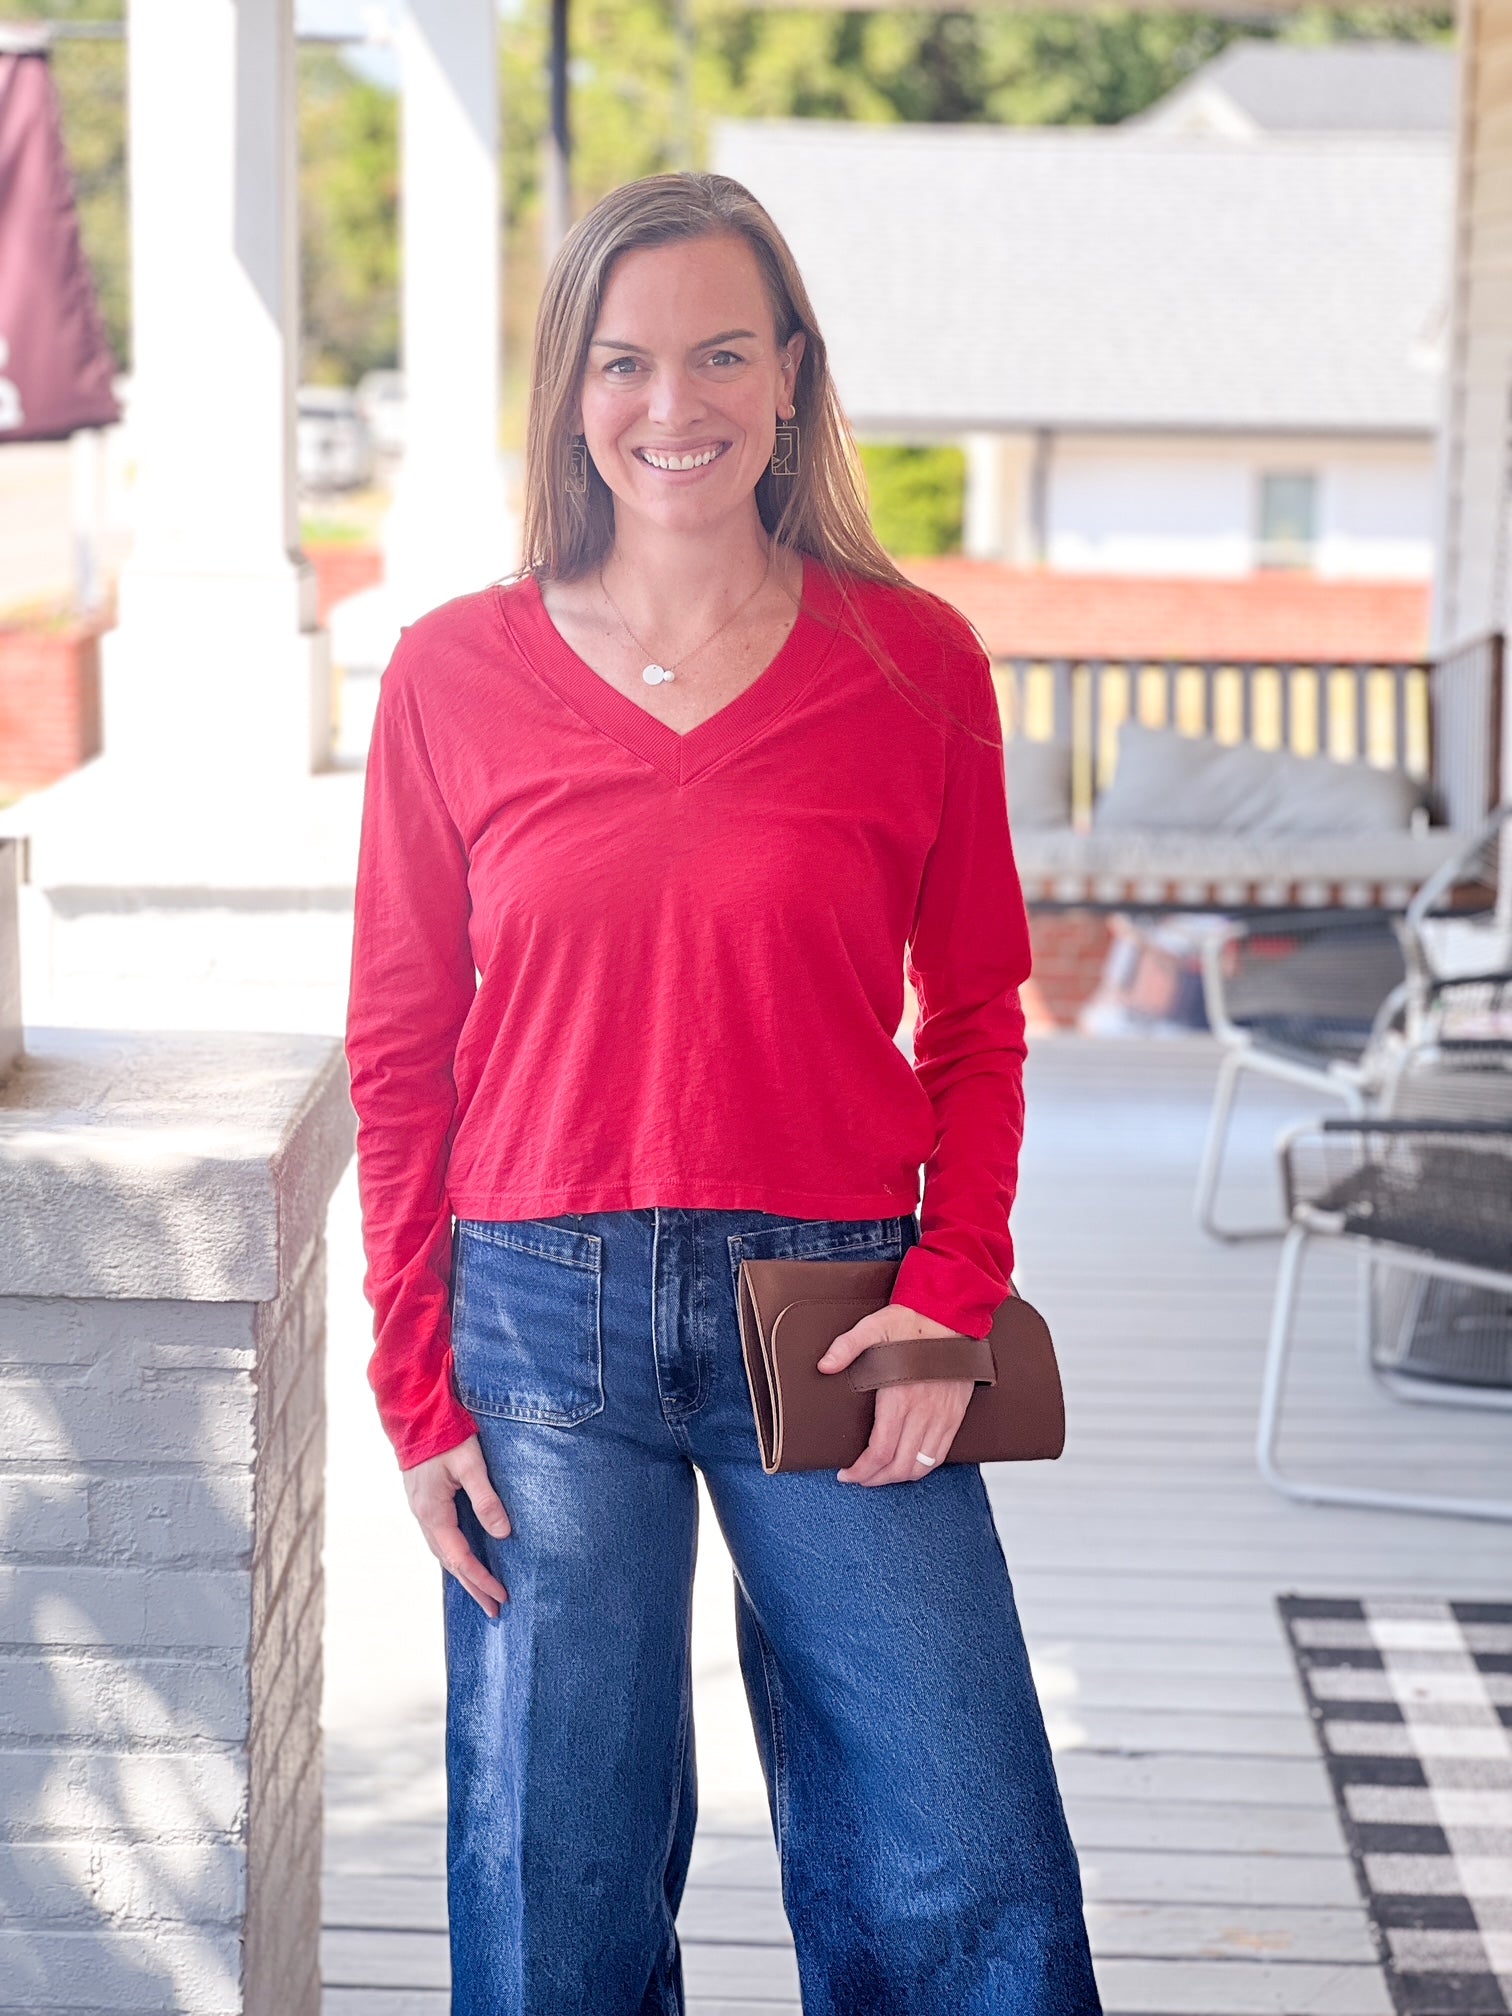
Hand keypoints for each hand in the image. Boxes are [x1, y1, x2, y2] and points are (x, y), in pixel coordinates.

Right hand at [403, 1434, 511, 1616]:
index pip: (459, 1558)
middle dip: (473, 1587)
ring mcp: (422, 1510)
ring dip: (463, 1574)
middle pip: (450, 1563)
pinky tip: (465, 1558)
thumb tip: (502, 1534)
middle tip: (495, 1611)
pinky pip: (440, 1538)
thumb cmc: (444, 1435)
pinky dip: (455, 1555)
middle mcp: (424, 1517)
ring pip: (443, 1552)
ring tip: (482, 1591)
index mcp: (433, 1513)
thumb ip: (486, 1498)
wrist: (415, 1413)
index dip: (481, 1579)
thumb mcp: (470, 1465)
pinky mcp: (425, 1502)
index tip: (501, 1596)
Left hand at [817, 1302, 974, 1485]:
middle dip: (876, 1480)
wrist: (952, 1316)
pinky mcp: (954, 1415)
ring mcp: (942, 1417)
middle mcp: (923, 1412)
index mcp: (900, 1397)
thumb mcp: (873, 1327)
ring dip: (898, 1477)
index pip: (880, 1451)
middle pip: (899, 1466)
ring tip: (880, 1475)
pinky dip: (923, 1468)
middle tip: (859, 1478)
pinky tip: (908, 1465)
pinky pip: (941, 1455)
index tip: (847, 1474)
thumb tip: (824, 1365)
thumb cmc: (912, 1321)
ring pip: (921, 1466)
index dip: (861, 1471)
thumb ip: (846, 1346)